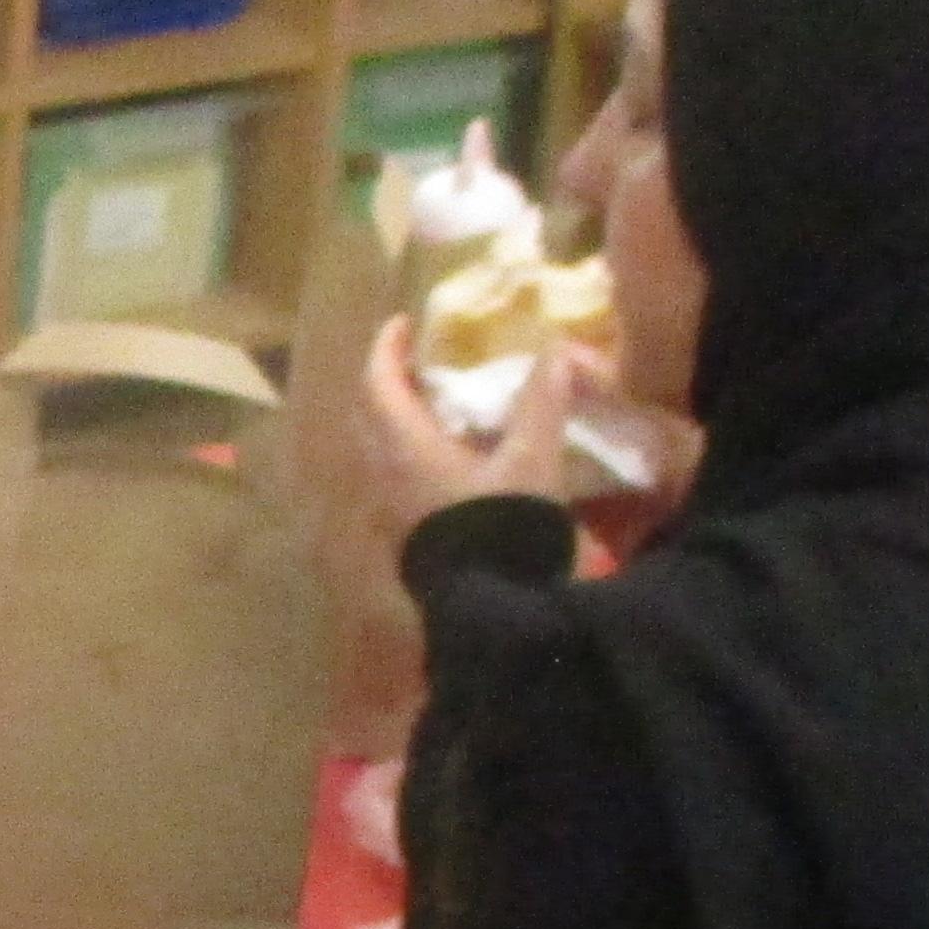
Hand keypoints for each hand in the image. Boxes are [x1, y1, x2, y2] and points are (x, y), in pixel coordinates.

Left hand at [358, 317, 585, 540]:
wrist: (491, 604)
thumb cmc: (503, 526)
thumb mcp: (530, 460)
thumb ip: (541, 403)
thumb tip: (557, 352)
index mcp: (403, 445)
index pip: (378, 382)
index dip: (387, 348)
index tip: (403, 323)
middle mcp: (382, 470)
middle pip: (371, 411)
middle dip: (390, 380)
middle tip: (421, 361)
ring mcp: (387, 503)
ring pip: (379, 444)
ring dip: (399, 417)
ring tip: (438, 403)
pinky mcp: (402, 528)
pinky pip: (393, 471)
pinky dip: (409, 448)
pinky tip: (447, 453)